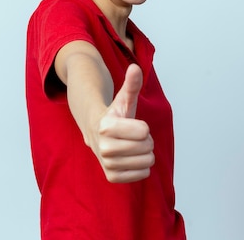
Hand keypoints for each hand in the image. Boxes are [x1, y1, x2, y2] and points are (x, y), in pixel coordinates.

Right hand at [92, 64, 154, 182]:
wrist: (96, 134)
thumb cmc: (114, 116)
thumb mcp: (123, 99)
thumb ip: (131, 84)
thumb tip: (135, 67)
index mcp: (106, 126)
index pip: (145, 131)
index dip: (143, 127)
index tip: (131, 125)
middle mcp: (104, 147)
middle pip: (147, 147)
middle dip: (145, 140)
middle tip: (132, 136)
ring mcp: (107, 164)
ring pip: (147, 162)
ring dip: (144, 153)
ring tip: (130, 146)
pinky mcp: (112, 177)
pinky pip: (142, 175)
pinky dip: (141, 167)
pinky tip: (130, 158)